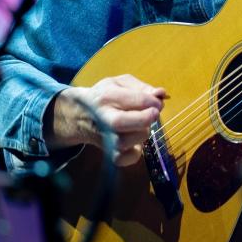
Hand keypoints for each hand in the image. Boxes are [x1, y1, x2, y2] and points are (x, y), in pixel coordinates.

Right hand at [50, 75, 166, 165]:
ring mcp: (106, 138)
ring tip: (139, 125)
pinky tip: (135, 141)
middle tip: (154, 113)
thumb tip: (161, 94)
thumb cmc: (106, 96)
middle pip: (121, 123)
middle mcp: (104, 118)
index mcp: (107, 96)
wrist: (80, 115)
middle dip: (145, 118)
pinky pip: (127, 158)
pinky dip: (136, 151)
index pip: (135, 100)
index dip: (153, 102)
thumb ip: (142, 87)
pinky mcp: (110, 153)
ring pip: (128, 141)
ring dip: (143, 132)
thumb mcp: (120, 83)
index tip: (158, 102)